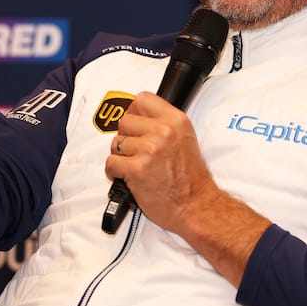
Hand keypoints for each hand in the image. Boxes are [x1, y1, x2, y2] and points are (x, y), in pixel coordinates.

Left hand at [106, 92, 269, 286]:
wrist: (196, 206)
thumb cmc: (189, 178)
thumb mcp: (185, 139)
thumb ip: (164, 124)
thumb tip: (136, 116)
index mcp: (176, 120)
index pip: (142, 99)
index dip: (134, 112)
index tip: (135, 126)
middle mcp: (164, 131)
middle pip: (124, 121)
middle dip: (126, 138)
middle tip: (138, 153)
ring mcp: (149, 149)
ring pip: (116, 143)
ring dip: (121, 157)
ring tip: (137, 167)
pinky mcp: (136, 169)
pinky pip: (110, 162)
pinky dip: (115, 173)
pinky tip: (129, 178)